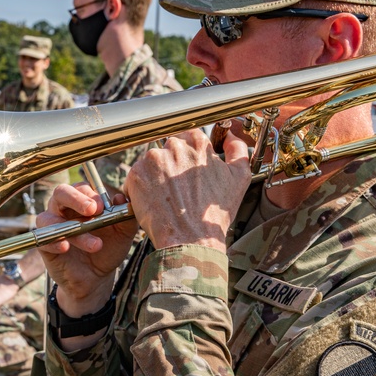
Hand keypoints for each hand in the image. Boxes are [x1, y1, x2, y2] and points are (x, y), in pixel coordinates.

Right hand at [36, 182, 137, 315]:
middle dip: (76, 199)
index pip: (81, 187)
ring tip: (96, 245)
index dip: (90, 194)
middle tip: (93, 210)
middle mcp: (63, 208)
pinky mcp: (44, 244)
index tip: (103, 206)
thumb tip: (122, 198)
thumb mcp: (122, 234)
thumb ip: (125, 215)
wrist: (96, 277)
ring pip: (52, 218)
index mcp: (82, 201)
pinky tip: (66, 247)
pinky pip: (43, 238)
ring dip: (74, 229)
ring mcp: (52, 225)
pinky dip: (54, 242)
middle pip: (61, 192)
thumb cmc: (108, 248)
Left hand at [124, 129, 250, 251]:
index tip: (187, 172)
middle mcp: (175, 147)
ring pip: (152, 161)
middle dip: (172, 165)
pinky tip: (153, 202)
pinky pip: (136, 175)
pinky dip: (142, 187)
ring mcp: (153, 160)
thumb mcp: (239, 178)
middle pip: (169, 148)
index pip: (188, 137)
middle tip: (177, 188)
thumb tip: (230, 135)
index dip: (188, 156)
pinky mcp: (136, 174)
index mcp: (198, 144)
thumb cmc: (215, 214)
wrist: (191, 240)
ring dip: (156, 174)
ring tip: (166, 197)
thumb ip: (238, 150)